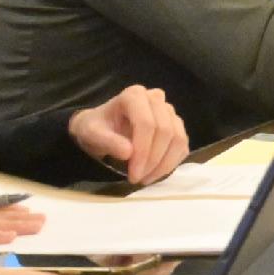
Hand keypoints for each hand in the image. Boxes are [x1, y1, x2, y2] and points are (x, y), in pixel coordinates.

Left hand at [67, 85, 188, 183]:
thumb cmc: (96, 128)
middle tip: (138, 178)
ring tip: (146, 178)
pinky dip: (171, 163)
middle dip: (153, 159)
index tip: (133, 173)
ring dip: (165, 163)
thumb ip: (107, 141)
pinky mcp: (176, 126)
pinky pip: (182, 146)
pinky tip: (155, 173)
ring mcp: (169, 112)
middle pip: (165, 130)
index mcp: (134, 95)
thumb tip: (129, 152)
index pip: (146, 123)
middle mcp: (155, 99)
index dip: (143, 151)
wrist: (101, 129)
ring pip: (178, 138)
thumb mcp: (91, 133)